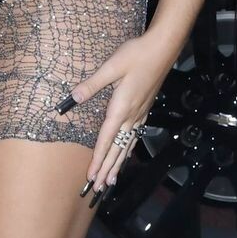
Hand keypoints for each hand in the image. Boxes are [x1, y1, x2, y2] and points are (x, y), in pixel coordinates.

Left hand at [67, 34, 170, 203]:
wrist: (163, 49)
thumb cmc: (136, 55)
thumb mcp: (111, 67)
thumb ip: (92, 85)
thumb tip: (73, 98)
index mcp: (121, 108)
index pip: (105, 139)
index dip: (98, 160)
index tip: (91, 176)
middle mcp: (132, 116)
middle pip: (117, 149)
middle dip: (107, 169)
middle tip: (98, 188)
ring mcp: (140, 114)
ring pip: (127, 145)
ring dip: (118, 164)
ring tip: (111, 180)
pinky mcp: (145, 109)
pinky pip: (135, 136)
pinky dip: (128, 150)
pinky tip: (126, 154)